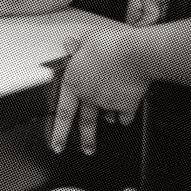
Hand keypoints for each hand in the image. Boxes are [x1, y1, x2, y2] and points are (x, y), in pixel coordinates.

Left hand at [51, 29, 146, 154]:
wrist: (133, 55)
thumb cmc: (108, 45)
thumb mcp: (87, 39)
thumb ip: (78, 46)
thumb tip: (69, 44)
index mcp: (75, 82)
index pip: (63, 111)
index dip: (59, 131)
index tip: (57, 145)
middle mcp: (90, 96)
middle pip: (86, 121)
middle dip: (86, 139)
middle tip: (87, 150)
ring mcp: (108, 103)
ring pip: (106, 116)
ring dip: (107, 120)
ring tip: (109, 124)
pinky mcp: (127, 105)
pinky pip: (125, 115)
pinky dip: (125, 116)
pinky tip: (125, 116)